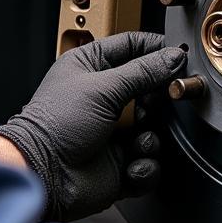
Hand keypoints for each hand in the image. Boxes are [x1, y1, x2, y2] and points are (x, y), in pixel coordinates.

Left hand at [0, 33, 185, 222]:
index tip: (179, 55)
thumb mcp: (103, 88)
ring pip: (154, 128)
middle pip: (150, 89)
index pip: (131, 46)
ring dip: (150, 137)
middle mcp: (104, 98)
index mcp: (91, 68)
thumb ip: (144, 71)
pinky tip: (131, 165)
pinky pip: (149, 161)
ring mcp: (113, 131)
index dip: (156, 48)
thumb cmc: (56, 125)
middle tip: (159, 103)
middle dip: (158, 100)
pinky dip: (145, 165)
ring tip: (138, 141)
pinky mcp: (120, 162)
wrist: (42, 175)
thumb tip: (174, 57)